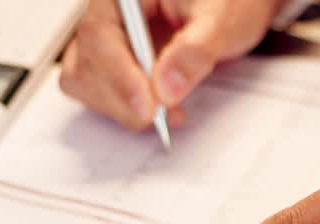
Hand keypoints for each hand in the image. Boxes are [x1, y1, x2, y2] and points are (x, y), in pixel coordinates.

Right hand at [60, 0, 283, 130]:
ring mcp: (106, 39)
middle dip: (122, 98)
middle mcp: (107, 13)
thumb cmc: (226, 1)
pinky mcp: (113, 63)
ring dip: (121, 108)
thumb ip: (194, 50)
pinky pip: (100, 92)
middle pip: (86, 61)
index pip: (99, 33)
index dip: (118, 76)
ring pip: (85, 81)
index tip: (147, 107)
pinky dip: (125, 109)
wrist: (234, 7)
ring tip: (167, 112)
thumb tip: (166, 88)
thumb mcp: (219, 18)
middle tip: (162, 116)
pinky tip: (159, 110)